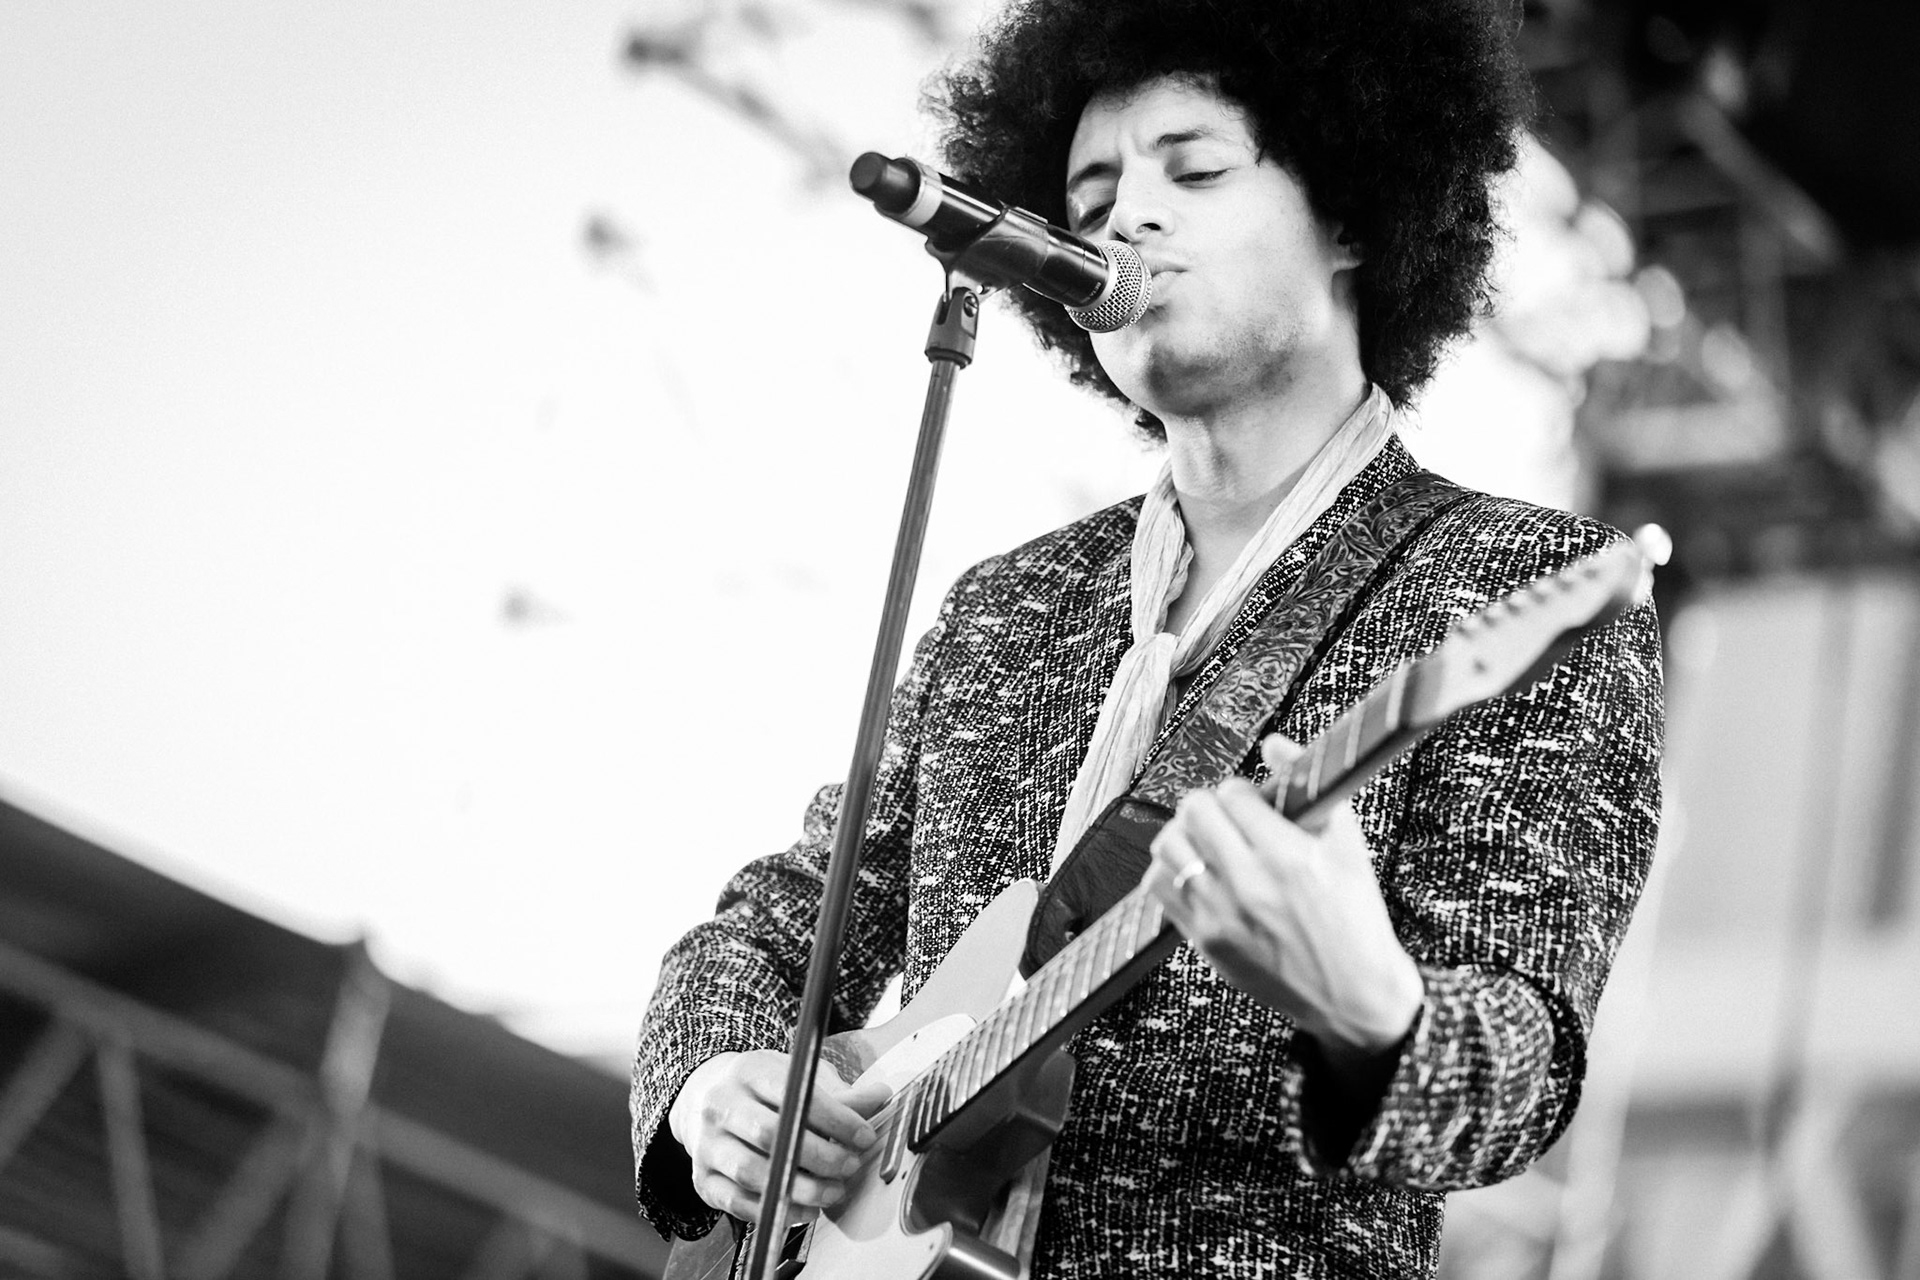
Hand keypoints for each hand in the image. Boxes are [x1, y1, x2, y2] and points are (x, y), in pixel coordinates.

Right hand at [668, 1049, 890, 1222]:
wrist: (706, 1099)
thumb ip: (839, 1093)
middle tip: (849, 1166)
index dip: (835, 1119)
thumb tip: (880, 1097)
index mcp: (749, 1071)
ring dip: (800, 1189)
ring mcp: (707, 1144)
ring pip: (752, 1172)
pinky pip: (738, 1202)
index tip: (863, 1136)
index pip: (794, 1093)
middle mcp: (721, 1104)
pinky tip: (805, 1210)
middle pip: (770, 1134)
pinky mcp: (703, 1179)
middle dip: (820, 1156)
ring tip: (832, 1192)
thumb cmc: (762, 1090)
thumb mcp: (798, 1077)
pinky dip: (776, 1210)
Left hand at [1143, 735, 1423, 1060]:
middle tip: (1229, 816)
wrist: (1355, 996)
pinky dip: (1172, 870)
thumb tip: (1273, 743)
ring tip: (1209, 841)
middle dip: (1211, 805)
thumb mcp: (1348, 845)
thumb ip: (1308, 788)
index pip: (1233, 793)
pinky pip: (1159, 888)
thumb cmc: (1356, 916)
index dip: (1244, 792)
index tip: (1256, 803)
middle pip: (1193, 812)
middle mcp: (1248, 886)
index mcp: (1287, 857)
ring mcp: (1220, 917)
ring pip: (1167, 846)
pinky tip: (1198, 872)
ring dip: (1186, 834)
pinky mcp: (1204, 942)